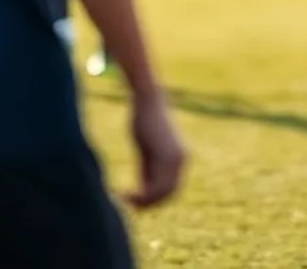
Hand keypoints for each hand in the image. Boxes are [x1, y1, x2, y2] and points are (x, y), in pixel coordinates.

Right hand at [125, 90, 185, 208]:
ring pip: (161, 193)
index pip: (171, 190)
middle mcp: (181, 161)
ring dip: (143, 201)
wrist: (147, 102)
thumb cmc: (144, 122)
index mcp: (180, 159)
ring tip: (124, 197)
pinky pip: (155, 186)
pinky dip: (140, 195)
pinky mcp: (165, 156)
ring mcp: (175, 159)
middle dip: (148, 203)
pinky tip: (125, 192)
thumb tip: (144, 191)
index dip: (154, 200)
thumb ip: (149, 169)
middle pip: (168, 194)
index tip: (134, 201)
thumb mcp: (147, 151)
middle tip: (127, 202)